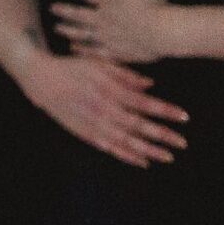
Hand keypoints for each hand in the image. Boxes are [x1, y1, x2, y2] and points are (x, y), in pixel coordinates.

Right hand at [18, 50, 189, 167]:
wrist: (39, 78)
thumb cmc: (71, 67)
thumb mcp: (97, 63)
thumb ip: (124, 74)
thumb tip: (150, 85)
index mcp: (107, 89)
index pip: (142, 102)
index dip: (164, 110)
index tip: (184, 117)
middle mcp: (102, 108)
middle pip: (137, 125)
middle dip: (161, 135)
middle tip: (182, 143)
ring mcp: (92, 122)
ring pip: (124, 140)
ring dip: (147, 150)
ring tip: (167, 157)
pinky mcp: (83, 132)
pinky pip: (108, 147)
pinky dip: (125, 155)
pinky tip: (142, 161)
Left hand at [52, 0, 174, 63]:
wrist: (164, 32)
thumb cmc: (152, 3)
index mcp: (106, 0)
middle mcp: (102, 19)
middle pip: (77, 15)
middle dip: (64, 10)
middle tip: (53, 8)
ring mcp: (107, 37)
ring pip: (82, 34)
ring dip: (69, 30)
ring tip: (58, 28)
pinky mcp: (115, 52)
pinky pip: (94, 51)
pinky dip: (83, 49)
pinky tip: (74, 47)